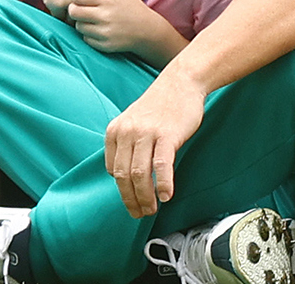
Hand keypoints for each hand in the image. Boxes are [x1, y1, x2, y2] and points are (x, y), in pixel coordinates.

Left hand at [69, 0, 180, 62]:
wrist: (149, 31)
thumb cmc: (133, 7)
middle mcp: (105, 16)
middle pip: (73, 12)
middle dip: (75, 9)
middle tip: (83, 8)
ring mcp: (105, 32)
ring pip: (78, 26)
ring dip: (82, 22)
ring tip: (93, 19)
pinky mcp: (104, 45)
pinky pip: (86, 38)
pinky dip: (89, 34)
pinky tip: (99, 29)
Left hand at [104, 73, 205, 217]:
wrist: (182, 82)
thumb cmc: (161, 105)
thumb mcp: (134, 121)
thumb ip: (127, 144)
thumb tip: (126, 176)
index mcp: (115, 130)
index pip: (112, 169)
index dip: (122, 189)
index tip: (132, 201)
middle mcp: (126, 132)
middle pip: (123, 176)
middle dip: (130, 200)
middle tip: (140, 214)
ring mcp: (146, 133)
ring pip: (140, 175)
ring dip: (145, 197)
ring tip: (152, 209)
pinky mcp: (166, 135)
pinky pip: (161, 166)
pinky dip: (163, 184)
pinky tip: (166, 196)